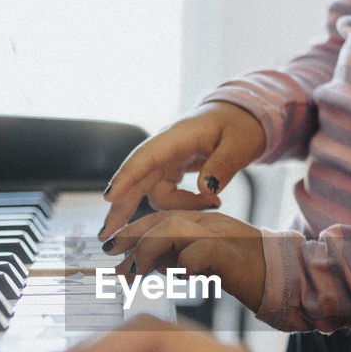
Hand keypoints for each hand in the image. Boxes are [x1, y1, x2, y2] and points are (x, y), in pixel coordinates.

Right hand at [100, 102, 264, 239]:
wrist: (242, 116)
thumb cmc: (240, 125)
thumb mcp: (239, 144)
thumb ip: (223, 165)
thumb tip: (206, 190)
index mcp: (177, 136)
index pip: (145, 156)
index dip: (126, 177)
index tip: (109, 197)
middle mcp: (165, 148)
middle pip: (136, 178)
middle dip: (121, 205)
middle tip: (107, 235)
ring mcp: (166, 159)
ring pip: (152, 191)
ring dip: (176, 206)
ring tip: (215, 203)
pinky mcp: (171, 169)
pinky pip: (166, 193)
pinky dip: (182, 204)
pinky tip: (209, 201)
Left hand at [103, 210, 264, 310]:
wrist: (284, 276)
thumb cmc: (246, 273)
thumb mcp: (203, 262)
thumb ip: (177, 258)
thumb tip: (145, 266)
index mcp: (202, 222)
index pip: (159, 219)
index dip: (131, 231)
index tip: (109, 249)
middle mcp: (208, 222)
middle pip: (160, 220)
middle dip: (130, 239)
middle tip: (112, 264)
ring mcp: (219, 234)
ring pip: (172, 229)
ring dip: (148, 251)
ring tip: (137, 275)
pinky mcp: (230, 253)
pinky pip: (198, 253)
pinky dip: (183, 265)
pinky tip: (179, 278)